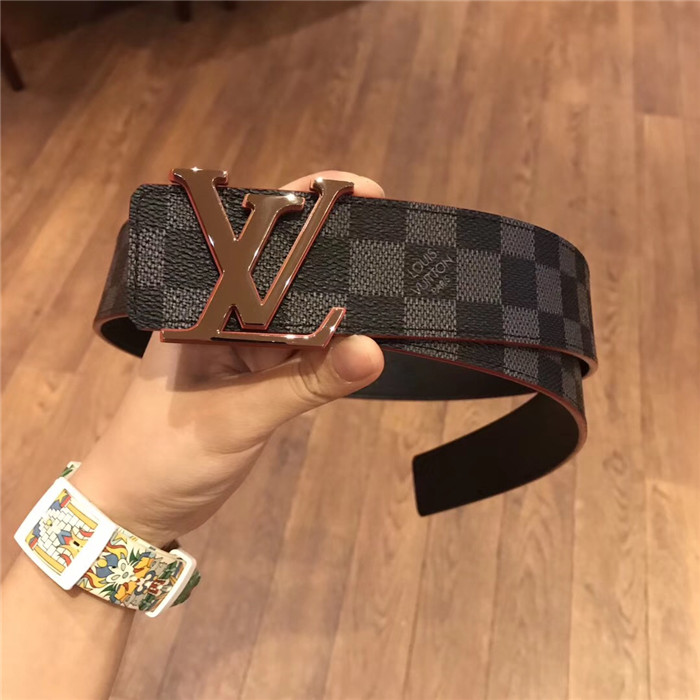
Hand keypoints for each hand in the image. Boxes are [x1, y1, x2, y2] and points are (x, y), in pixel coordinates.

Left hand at [72, 171, 384, 546]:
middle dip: (335, 248)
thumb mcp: (235, 417)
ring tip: (394, 275)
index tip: (359, 192)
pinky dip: (336, 343)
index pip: (254, 238)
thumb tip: (374, 351)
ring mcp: (245, 345)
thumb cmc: (165, 455)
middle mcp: (223, 313)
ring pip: (301, 310)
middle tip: (393, 231)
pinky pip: (306, 350)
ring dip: (341, 297)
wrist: (139, 509)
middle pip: (285, 268)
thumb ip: (304, 384)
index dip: (305, 209)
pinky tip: (370, 331)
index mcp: (199, 302)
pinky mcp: (261, 377)